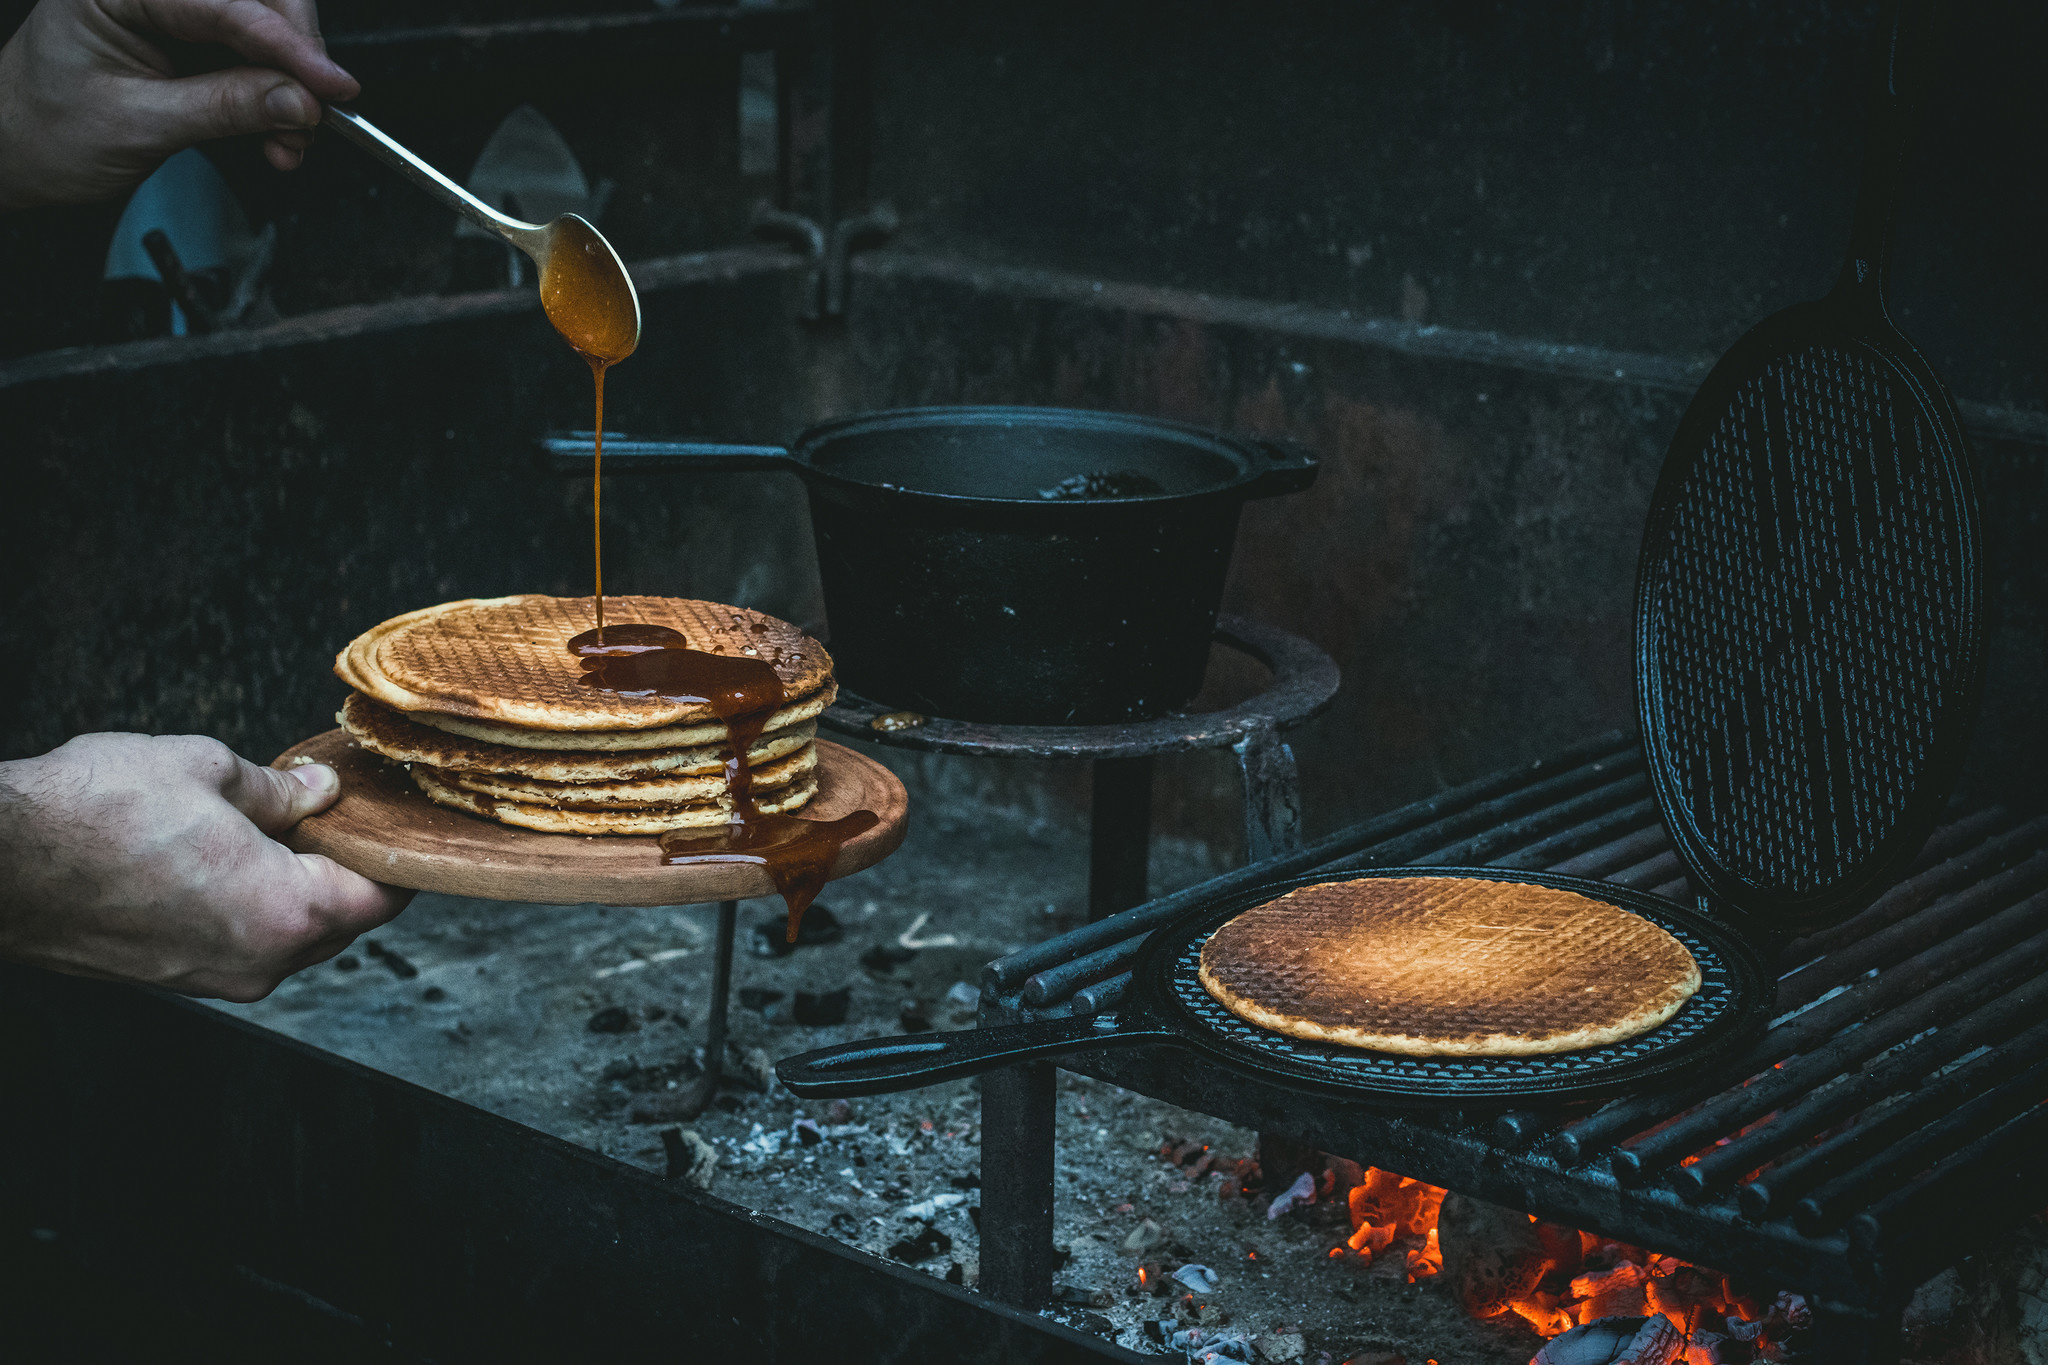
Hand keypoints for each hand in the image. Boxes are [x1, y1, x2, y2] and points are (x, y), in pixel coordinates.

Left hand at [0, 0, 357, 210]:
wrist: (18, 154)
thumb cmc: (48, 131)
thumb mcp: (140, 125)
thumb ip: (225, 108)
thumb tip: (298, 101)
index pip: (222, 4)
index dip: (288, 46)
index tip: (334, 87)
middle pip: (257, 0)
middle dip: (296, 59)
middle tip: (313, 116)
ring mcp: (175, 13)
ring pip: (266, 29)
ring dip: (294, 84)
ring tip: (290, 139)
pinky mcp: (193, 40)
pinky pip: (257, 57)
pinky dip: (280, 96)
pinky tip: (278, 132)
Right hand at [0, 732, 411, 1000]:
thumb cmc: (90, 816)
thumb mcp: (206, 771)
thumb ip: (279, 789)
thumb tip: (318, 791)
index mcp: (286, 914)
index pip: (382, 899)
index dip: (397, 857)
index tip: (394, 825)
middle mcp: (258, 963)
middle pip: (341, 923)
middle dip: (345, 871)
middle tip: (335, 816)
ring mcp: (212, 978)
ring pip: (289, 937)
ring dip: (295, 889)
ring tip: (273, 830)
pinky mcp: (171, 977)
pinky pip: (240, 944)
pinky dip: (251, 907)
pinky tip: (226, 859)